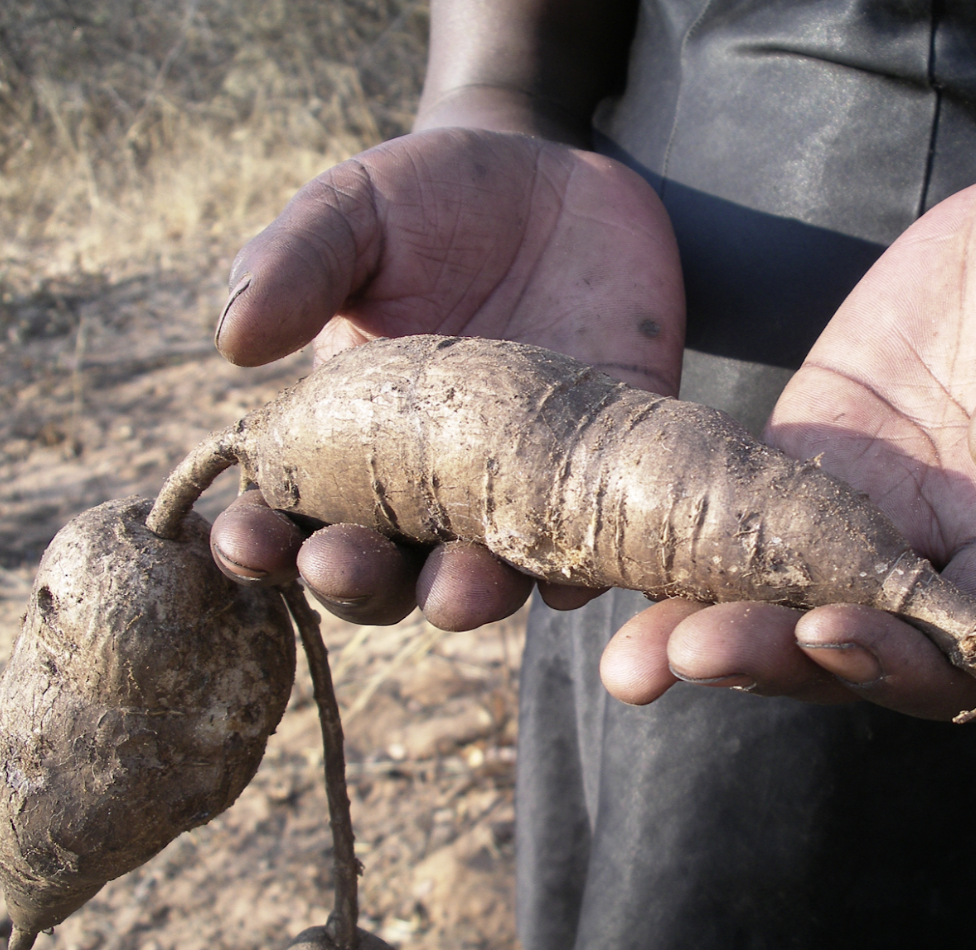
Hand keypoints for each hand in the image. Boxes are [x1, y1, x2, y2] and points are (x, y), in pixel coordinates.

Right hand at [209, 127, 683, 624]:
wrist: (559, 181)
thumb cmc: (433, 199)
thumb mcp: (357, 211)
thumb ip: (297, 262)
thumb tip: (233, 342)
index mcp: (346, 438)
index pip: (291, 515)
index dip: (260, 541)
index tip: (241, 539)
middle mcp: (429, 486)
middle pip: (385, 573)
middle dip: (358, 583)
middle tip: (340, 564)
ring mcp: (516, 485)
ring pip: (488, 579)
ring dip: (467, 598)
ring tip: (457, 590)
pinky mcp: (599, 466)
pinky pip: (591, 545)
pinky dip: (581, 573)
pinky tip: (571, 579)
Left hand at [599, 162, 975, 718]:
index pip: (964, 650)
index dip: (898, 660)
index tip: (828, 624)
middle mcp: (935, 547)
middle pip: (850, 648)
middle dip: (771, 657)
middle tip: (688, 649)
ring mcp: (861, 507)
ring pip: (779, 598)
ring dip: (705, 630)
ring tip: (628, 660)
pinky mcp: (806, 456)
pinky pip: (740, 517)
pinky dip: (682, 548)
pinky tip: (610, 556)